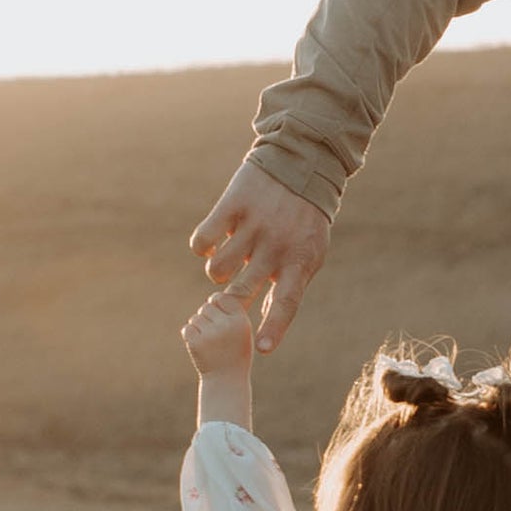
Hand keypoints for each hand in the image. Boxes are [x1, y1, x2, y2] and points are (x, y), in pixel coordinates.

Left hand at [182, 292, 254, 377]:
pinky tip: (200, 348)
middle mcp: (227, 325)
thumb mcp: (241, 332)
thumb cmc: (235, 355)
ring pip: (196, 318)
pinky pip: (187, 329)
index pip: (221, 297)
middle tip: (214, 336)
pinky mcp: (196, 343)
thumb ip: (231, 313)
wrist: (226, 383)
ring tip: (209, 345)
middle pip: (207, 307)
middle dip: (207, 318)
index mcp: (241, 320)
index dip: (216, 304)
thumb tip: (214, 296)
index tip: (218, 317)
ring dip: (198, 328)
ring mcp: (210, 334)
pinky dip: (190, 336)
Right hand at [190, 160, 329, 353]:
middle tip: (227, 296)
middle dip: (229, 300)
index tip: (261, 349)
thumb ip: (289, 286)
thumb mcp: (308, 253)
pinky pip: (203, 241)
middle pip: (240, 291)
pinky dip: (202, 247)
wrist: (300, 162)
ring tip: (226, 260)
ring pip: (217, 269)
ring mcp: (254, 225)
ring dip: (216, 272)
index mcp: (298, 261)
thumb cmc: (304, 219)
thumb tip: (262, 320)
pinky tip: (212, 242)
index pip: (286, 303)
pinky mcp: (233, 205)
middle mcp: (276, 246)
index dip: (274, 328)